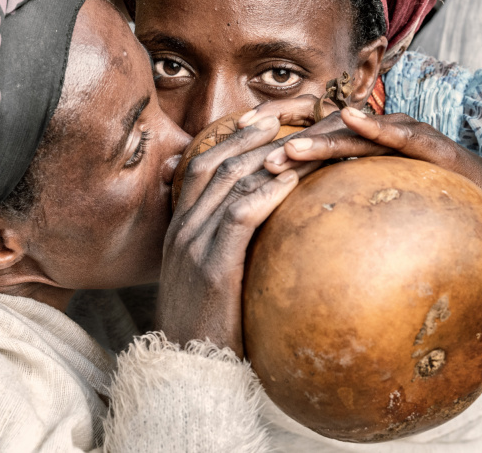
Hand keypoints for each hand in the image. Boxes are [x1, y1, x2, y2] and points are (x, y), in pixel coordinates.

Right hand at [157, 116, 321, 355]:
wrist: (186, 371)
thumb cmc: (208, 325)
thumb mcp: (211, 277)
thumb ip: (227, 246)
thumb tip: (261, 227)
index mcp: (181, 227)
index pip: (205, 165)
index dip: (233, 136)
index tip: (262, 116)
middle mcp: (183, 228)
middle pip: (218, 162)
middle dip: (253, 132)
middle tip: (287, 110)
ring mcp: (193, 245)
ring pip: (229, 182)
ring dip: (267, 153)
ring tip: (299, 134)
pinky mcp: (211, 267)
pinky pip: (240, 217)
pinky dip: (266, 193)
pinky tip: (292, 179)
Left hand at [242, 96, 481, 212]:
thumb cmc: (426, 208)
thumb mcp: (372, 210)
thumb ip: (334, 212)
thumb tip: (284, 241)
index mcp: (349, 148)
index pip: (298, 142)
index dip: (264, 145)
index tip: (225, 159)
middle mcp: (370, 133)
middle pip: (315, 132)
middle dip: (280, 141)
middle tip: (245, 157)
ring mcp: (399, 132)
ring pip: (350, 131)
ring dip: (318, 137)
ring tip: (287, 149)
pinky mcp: (429, 142)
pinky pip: (399, 134)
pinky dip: (375, 126)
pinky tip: (352, 121)